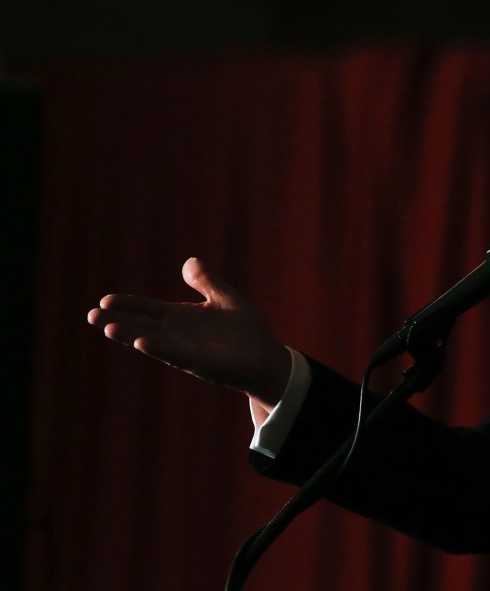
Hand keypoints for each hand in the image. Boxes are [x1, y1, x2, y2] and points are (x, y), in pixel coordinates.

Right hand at [87, 257, 290, 407]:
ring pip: (152, 340)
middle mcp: (177, 334)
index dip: (127, 304)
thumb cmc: (245, 329)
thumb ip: (206, 281)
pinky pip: (174, 354)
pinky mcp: (198, 362)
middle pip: (141, 325)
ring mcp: (185, 349)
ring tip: (108, 328)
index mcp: (181, 316)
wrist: (266, 356)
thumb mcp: (225, 297)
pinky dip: (158, 348)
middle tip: (91, 316)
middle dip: (117, 320)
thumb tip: (190, 261)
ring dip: (130, 335)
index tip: (105, 300)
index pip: (148, 308)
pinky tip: (141, 342)